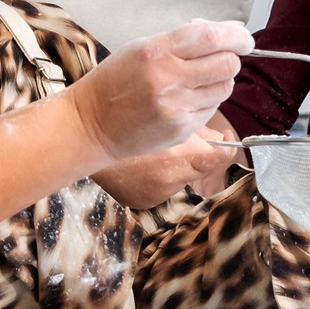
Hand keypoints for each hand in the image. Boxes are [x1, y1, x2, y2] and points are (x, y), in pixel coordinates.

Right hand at [67, 20, 251, 161]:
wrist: (93, 123)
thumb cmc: (116, 81)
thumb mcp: (142, 48)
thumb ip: (182, 40)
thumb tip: (225, 32)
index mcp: (156, 52)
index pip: (210, 36)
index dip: (235, 35)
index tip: (243, 37)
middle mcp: (168, 79)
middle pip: (227, 64)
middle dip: (231, 58)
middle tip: (222, 57)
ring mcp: (176, 108)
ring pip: (224, 88)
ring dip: (219, 80)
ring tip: (199, 80)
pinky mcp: (181, 130)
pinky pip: (212, 109)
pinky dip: (206, 100)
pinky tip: (186, 99)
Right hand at [93, 124, 234, 208]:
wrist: (83, 135)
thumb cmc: (122, 113)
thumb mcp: (163, 109)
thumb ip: (193, 126)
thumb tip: (219, 137)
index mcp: (178, 152)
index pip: (219, 157)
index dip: (226, 147)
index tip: (227, 138)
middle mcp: (171, 177)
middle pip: (201, 166)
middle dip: (198, 152)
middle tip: (185, 138)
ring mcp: (157, 192)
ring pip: (183, 175)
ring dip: (177, 164)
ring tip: (157, 148)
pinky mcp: (145, 199)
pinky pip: (164, 185)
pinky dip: (160, 174)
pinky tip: (143, 162)